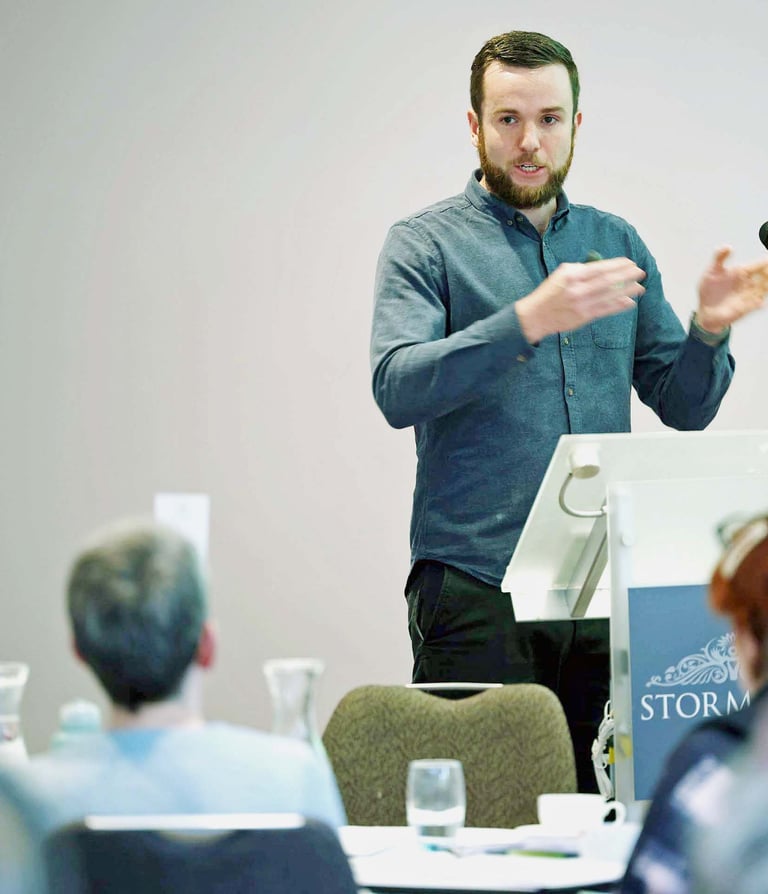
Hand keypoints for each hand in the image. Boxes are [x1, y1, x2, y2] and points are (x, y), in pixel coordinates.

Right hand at [516, 257, 645, 344]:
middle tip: (640, 272)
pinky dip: (618, 305)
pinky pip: (605, 310)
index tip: (629, 262)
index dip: (617, 265)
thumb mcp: (561, 274)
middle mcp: (578, 289)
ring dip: (627, 291)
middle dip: (626, 276)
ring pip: (609, 295)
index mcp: (572, 275)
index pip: (600, 268)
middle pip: (608, 281)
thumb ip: (580, 269)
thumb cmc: (549, 293)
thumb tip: (601, 267)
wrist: (536, 315)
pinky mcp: (583, 317)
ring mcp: (581, 304)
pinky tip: (629, 302)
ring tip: (640, 287)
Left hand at [697, 246, 767, 332]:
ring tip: (766, 283)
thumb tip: (728, 247)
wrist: (705, 311)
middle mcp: (747, 284)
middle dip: (767, 273)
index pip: (757, 265)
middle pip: (764, 276)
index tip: (767, 259)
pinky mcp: (745, 308)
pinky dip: (759, 303)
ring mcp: (748, 296)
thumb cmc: (708, 292)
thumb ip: (718, 258)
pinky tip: (760, 302)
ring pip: (764, 289)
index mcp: (741, 273)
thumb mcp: (711, 272)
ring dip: (766, 286)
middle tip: (766, 271)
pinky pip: (757, 304)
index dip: (764, 261)